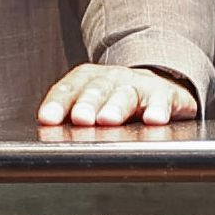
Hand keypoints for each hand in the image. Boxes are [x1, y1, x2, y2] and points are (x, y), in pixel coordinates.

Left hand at [37, 62, 199, 129]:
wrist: (160, 85)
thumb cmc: (117, 100)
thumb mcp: (91, 105)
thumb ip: (69, 118)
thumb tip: (49, 135)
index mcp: (88, 80)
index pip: (68, 89)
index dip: (57, 103)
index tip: (48, 118)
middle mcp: (112, 79)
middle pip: (96, 90)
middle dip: (87, 104)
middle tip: (81, 118)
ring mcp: (139, 85)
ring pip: (126, 94)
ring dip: (116, 106)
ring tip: (108, 119)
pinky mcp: (167, 95)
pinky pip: (163, 101)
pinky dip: (159, 109)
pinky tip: (154, 119)